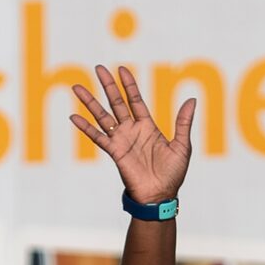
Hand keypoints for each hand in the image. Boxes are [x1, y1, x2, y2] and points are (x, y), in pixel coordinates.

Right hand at [68, 66, 193, 205]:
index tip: (121, 69)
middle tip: (98, 68)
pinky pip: (97, 137)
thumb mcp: (182, 145)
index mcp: (148, 126)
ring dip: (90, 102)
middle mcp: (131, 130)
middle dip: (107, 85)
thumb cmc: (173, 174)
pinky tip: (73, 117)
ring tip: (77, 87)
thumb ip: (183, 122)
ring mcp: (121, 141)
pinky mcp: (114, 152)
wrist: (159, 196)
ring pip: (102, 116)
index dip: (129, 85)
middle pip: (116, 103)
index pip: (135, 100)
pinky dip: (85, 127)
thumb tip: (191, 99)